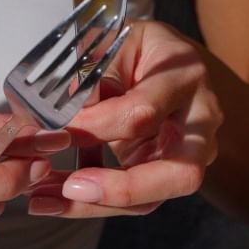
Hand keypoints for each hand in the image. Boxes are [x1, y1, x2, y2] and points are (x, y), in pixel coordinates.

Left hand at [27, 20, 222, 217]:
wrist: (167, 65)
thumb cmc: (137, 51)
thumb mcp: (111, 44)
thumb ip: (88, 77)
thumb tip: (56, 118)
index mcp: (184, 76)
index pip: (144, 113)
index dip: (97, 126)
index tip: (54, 130)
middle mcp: (201, 123)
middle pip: (178, 173)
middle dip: (122, 189)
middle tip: (70, 189)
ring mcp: (191, 156)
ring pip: (153, 198)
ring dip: (97, 204)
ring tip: (47, 200)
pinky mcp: (168, 176)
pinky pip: (134, 200)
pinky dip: (93, 201)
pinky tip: (55, 197)